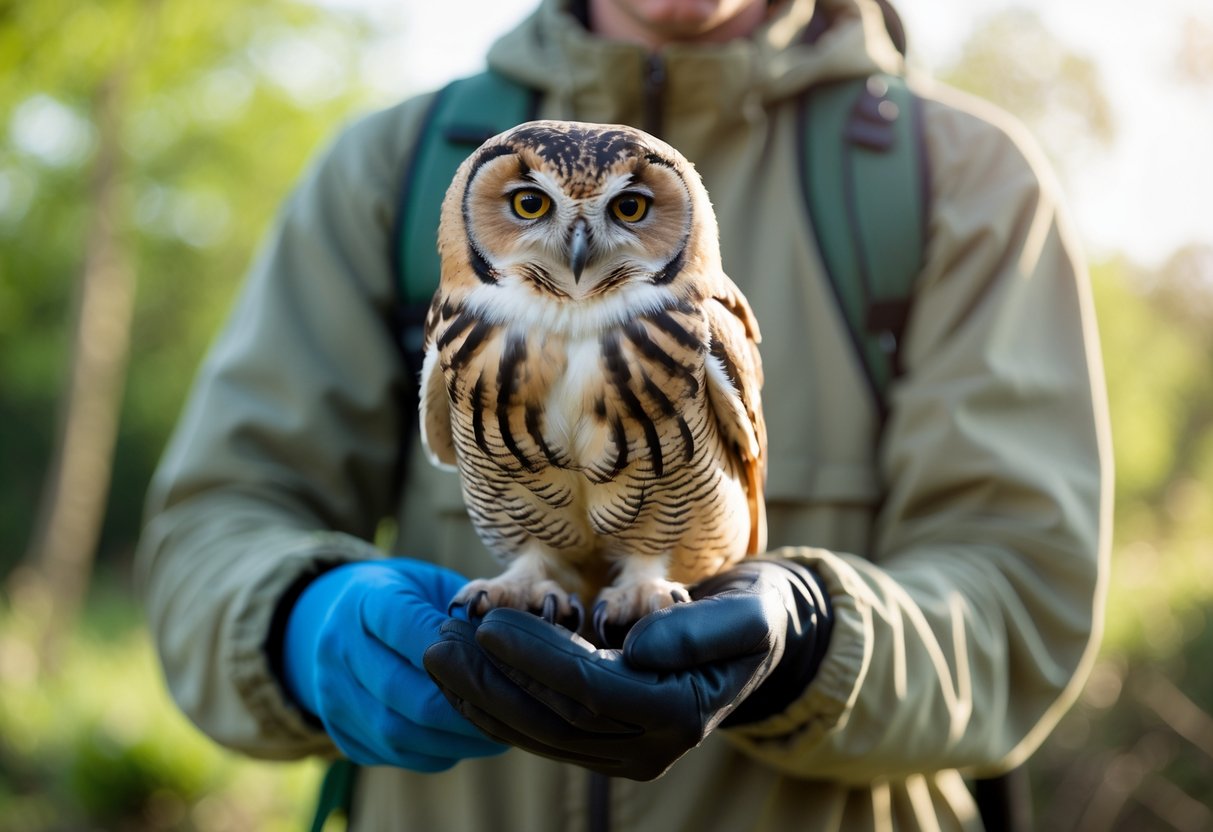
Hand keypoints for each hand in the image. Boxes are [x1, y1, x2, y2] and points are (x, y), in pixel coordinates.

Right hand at [281, 558, 506, 770]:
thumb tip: (510, 647)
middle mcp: (336, 647)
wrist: (344, 619)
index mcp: (364, 599)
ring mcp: (331, 694)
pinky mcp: (340, 733)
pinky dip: (437, 753)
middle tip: (509, 709)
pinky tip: (468, 741)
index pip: (409, 629)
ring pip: (396, 732)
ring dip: (453, 739)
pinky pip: (394, 754)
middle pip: (400, 690)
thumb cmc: (410, 597)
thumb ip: (467, 609)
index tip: (501, 661)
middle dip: (460, 704)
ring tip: (498, 731)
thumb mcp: (434, 583)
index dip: (458, 649)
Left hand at [422, 558, 831, 780]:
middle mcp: (648, 748)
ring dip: (482, 696)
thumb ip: (701, 631)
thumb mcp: (750, 614)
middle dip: (492, 681)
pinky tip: (460, 677)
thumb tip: (636, 646)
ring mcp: (623, 752)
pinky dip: (496, 705)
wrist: (758, 637)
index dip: (536, 658)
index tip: (489, 623)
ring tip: (438, 653)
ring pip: (538, 731)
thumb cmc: (753, 616)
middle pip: (553, 718)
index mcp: (680, 715)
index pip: (591, 692)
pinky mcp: (603, 742)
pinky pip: (540, 729)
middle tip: (441, 641)